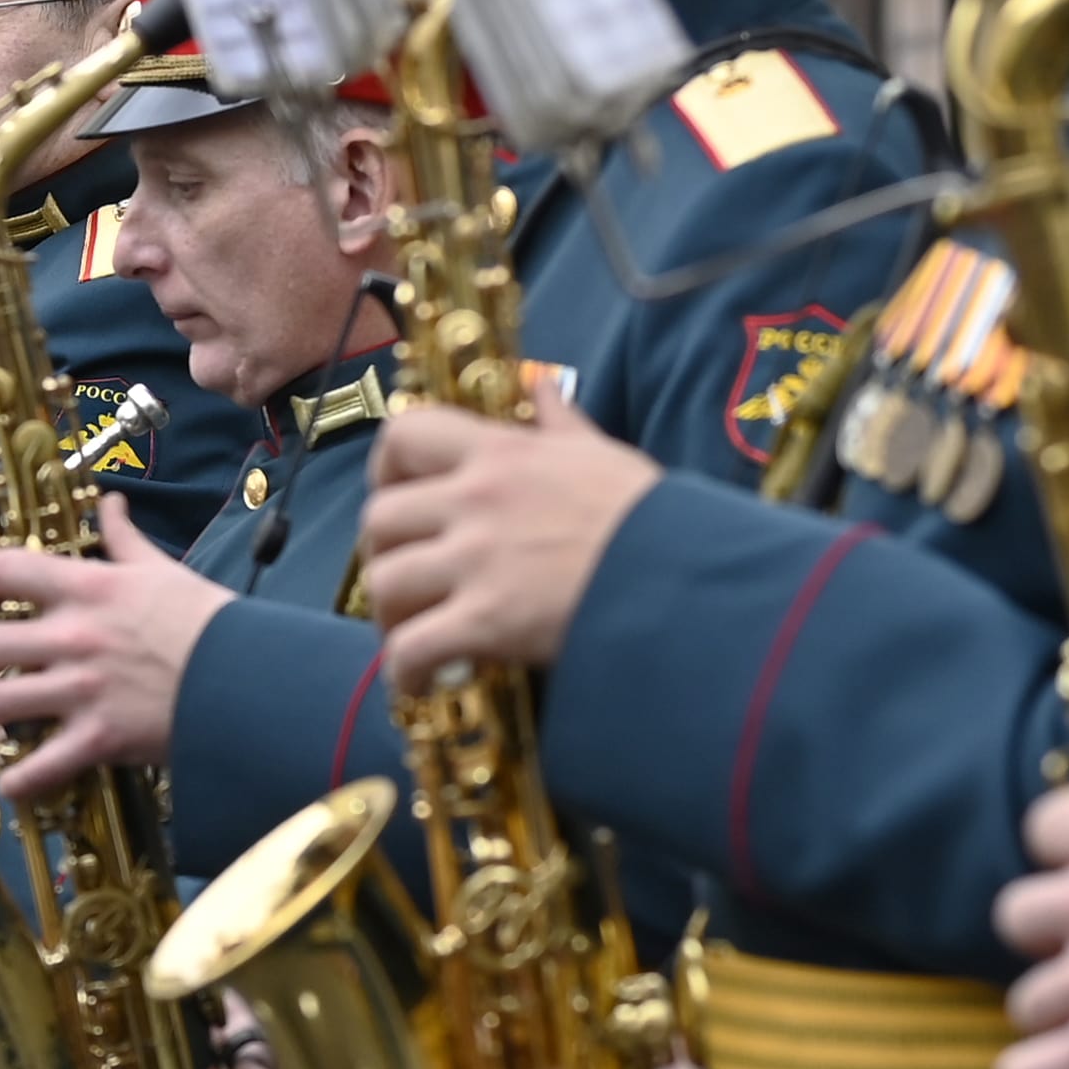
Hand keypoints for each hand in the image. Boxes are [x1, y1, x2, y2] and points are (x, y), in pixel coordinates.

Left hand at [0, 505, 225, 792]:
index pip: (2, 569)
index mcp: (88, 588)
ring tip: (5, 717)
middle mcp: (73, 637)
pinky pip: (35, 768)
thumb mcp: (163, 570)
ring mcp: (81, 691)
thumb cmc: (210, 622)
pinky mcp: (97, 740)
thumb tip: (111, 502)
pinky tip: (17, 779)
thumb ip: (125, 539)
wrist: (253, 677)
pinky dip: (17, 780)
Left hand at [359, 390, 650, 690]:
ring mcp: (476, 561)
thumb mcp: (605, 457)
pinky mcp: (486, 622)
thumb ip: (561, 425)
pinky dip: (404, 670)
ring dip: (389, 614)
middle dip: (381, 553)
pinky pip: (411, 647)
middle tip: (406, 579)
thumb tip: (542, 387)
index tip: (397, 493)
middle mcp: (477, 500)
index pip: (406, 433)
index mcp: (502, 454)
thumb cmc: (653, 520)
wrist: (688, 578)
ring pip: (384, 582)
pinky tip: (421, 682)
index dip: (386, 467)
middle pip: (379, 518)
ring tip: (412, 633)